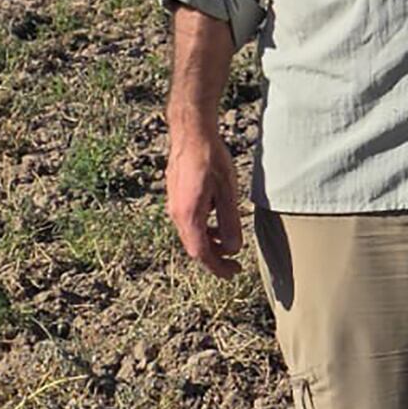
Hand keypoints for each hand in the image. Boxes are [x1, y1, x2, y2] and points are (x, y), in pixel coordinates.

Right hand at [167, 128, 243, 277]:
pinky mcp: (176, 197)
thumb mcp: (227, 192)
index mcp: (188, 215)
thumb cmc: (211, 158)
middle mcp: (176, 214)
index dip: (217, 267)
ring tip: (229, 245)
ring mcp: (173, 205)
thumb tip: (232, 249)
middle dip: (215, 259)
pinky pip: (189, 222)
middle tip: (234, 266)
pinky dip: (204, 230)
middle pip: (194, 247)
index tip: (232, 274)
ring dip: (210, 244)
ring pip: (191, 235)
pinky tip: (217, 222)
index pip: (201, 253)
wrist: (190, 133)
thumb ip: (229, 222)